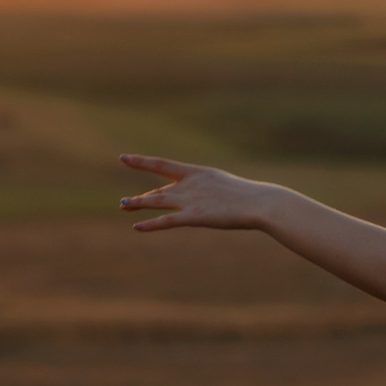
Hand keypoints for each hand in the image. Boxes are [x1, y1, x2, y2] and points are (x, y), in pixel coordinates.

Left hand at [117, 155, 277, 231]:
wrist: (260, 203)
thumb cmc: (249, 197)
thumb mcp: (225, 187)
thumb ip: (210, 191)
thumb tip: (205, 198)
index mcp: (198, 172)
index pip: (163, 164)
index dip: (142, 162)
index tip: (124, 158)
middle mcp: (190, 183)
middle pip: (159, 190)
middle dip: (142, 199)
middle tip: (124, 203)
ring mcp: (191, 199)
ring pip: (157, 200)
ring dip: (138, 204)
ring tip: (124, 206)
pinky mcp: (195, 216)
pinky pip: (167, 220)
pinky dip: (151, 224)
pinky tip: (137, 227)